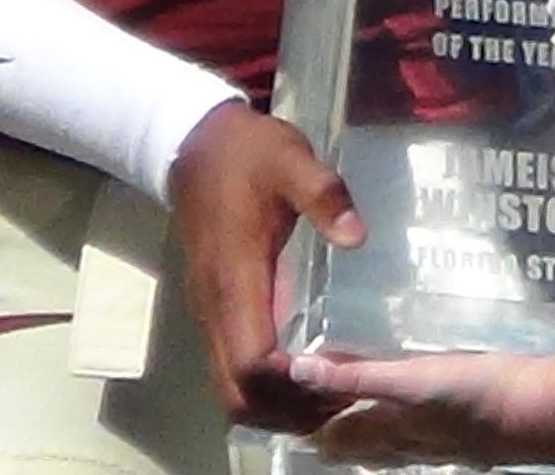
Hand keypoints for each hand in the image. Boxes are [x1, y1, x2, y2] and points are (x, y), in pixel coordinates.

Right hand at [169, 101, 364, 431]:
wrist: (197, 143)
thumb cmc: (247, 154)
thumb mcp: (290, 159)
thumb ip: (322, 194)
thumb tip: (356, 236)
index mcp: (234, 280)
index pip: (252, 364)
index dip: (293, 384)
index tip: (337, 375)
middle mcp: (215, 309)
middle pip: (239, 395)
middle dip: (287, 410)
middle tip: (341, 396)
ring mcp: (210, 313)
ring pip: (231, 390)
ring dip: (276, 407)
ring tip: (329, 390)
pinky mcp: (214, 311)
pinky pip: (232, 371)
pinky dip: (265, 389)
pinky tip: (306, 369)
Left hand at [291, 344, 554, 466]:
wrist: (544, 415)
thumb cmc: (477, 396)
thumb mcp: (413, 380)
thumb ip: (357, 374)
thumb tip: (301, 369)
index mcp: (393, 431)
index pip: (338, 435)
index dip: (310, 428)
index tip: (281, 418)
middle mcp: (410, 442)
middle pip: (360, 444)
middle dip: (330, 434)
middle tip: (303, 425)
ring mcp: (439, 439)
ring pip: (388, 443)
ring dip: (361, 432)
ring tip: (341, 427)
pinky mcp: (463, 428)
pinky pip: (417, 433)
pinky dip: (398, 425)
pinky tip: (407, 418)